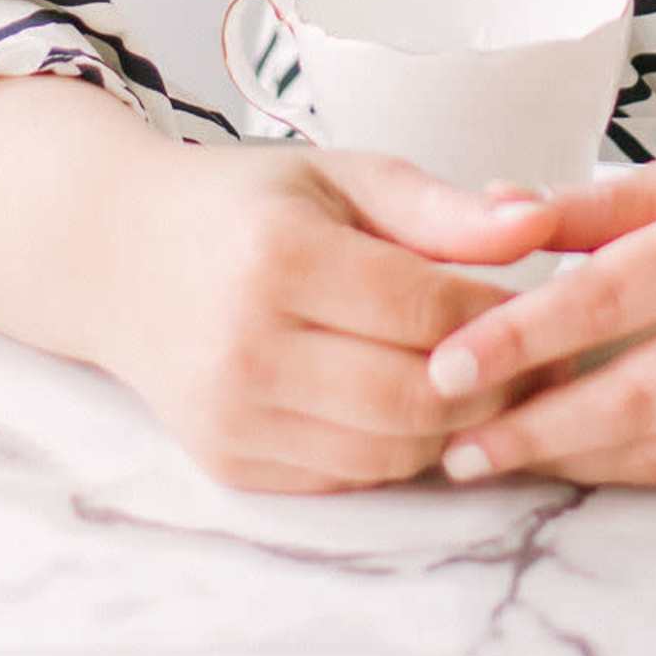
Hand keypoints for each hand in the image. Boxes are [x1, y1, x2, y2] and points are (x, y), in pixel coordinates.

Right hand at [105, 142, 542, 495]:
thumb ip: (443, 209)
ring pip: (391, 451)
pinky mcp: (230, 462)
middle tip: (524, 356)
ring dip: (450, 425)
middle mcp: (247, 344)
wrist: (115, 256)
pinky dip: (395, 450)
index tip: (531, 298)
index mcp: (279, 256)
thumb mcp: (340, 178)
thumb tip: (540, 225)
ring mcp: (233, 414)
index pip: (427, 311)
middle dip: (490, 384)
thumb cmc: (245, 208)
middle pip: (415, 397)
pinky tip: (405, 405)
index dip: (499, 312)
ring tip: (470, 378)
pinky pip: (349, 477)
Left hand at [375, 119, 655, 489]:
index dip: (517, 339)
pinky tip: (586, 463)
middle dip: (531, 429)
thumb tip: (488, 212)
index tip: (441, 367)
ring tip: (498, 460)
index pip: (606, 296)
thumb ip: (599, 206)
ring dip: (576, 460)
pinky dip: (642, 470)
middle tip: (453, 448)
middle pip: (631, 391)